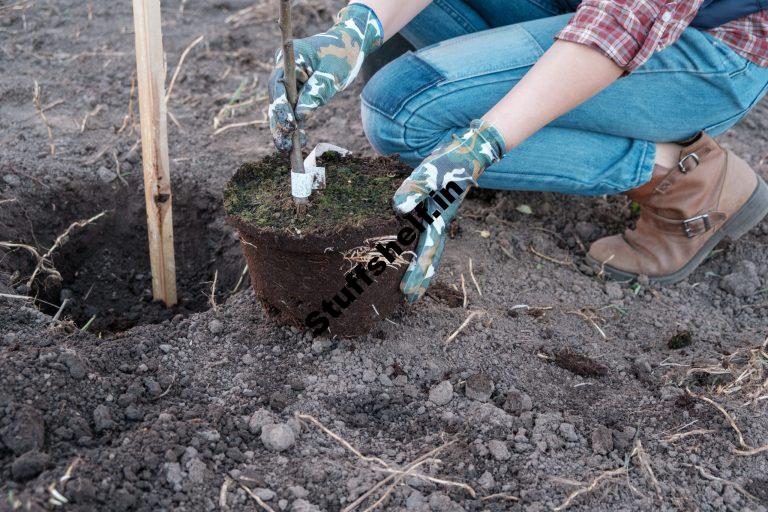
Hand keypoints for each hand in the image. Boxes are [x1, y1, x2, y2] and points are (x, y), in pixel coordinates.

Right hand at [268, 3, 382, 150]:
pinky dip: (295, 125)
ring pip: (281, 108)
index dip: (281, 107)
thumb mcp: (331, 73)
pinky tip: (298, 141)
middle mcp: (283, 69)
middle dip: (279, 124)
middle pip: (276, 100)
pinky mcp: (296, 91)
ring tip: (287, 149)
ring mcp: (289, 81)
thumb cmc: (342, 54)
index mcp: (288, 58)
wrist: (350, 47)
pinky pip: (292, 110)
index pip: (278, 86)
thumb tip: (300, 116)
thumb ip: (316, 92)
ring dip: (284, 129)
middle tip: (284, 145)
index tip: (289, 125)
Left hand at [392, 119, 505, 302]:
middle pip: (430, 258)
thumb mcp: (429, 173)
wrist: (471, 151)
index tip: (407, 294)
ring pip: (429, 248)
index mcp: (438, 220)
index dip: (416, 275)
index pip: (426, 254)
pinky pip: (426, 235)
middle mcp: (438, 223)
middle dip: (421, 279)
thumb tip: (398, 207)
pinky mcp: (434, 209)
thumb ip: (414, 189)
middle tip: (409, 300)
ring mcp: (438, 217)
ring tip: (411, 283)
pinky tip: (410, 250)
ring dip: (421, 266)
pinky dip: (420, 248)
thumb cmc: (451, 162)